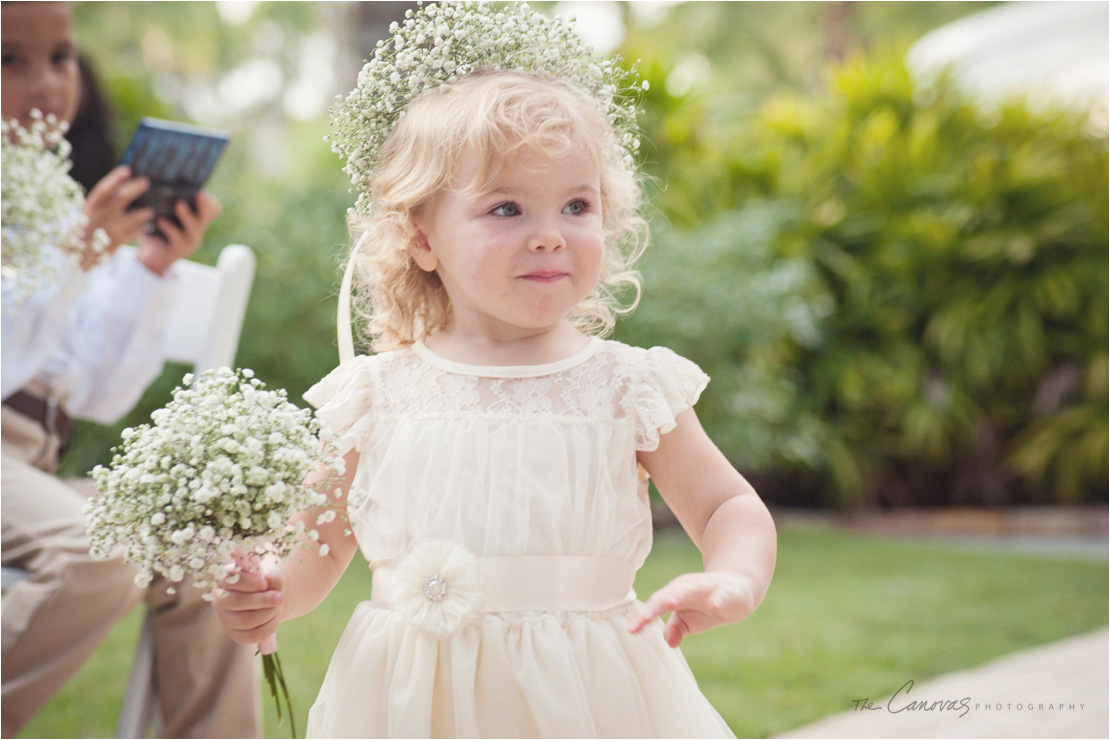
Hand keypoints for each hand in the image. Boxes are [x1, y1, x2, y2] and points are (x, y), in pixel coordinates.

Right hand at [82, 165, 154, 256]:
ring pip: (134, 217)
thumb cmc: (81, 233)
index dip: (115, 179)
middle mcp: (100, 217)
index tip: (127, 170)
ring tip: (150, 211)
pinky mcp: (118, 243)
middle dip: (135, 188)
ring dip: (144, 213)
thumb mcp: (85, 217)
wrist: (74, 259)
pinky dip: (141, 228)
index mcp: (90, 209)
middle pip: (121, 198)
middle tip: (146, 182)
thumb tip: (117, 189)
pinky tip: (144, 226)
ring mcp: (110, 230)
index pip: (103, 190)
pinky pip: (135, 233)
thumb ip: (99, 206)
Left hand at [137, 190, 221, 275]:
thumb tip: (152, 174)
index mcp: (195, 217)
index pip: (213, 208)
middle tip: (199, 193)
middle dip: (205, 203)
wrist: (149, 257)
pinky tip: (161, 221)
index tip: (200, 188)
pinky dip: (170, 228)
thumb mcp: (159, 212)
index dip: (210, 199)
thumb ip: (162, 198)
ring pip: (195, 226)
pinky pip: (178, 238)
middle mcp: (197, 228)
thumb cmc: (153, 229)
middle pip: (211, 214)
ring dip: (187, 215)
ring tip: (178, 205)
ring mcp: (191, 240)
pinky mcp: (180, 250)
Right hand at [211, 552, 284, 646]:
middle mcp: (220, 600)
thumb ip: (271, 576)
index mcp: (225, 580)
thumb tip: (268, 583)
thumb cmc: (268, 582)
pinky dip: (268, 627)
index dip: (249, 583)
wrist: (270, 598)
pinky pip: (251, 636)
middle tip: (279, 598)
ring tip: (277, 607)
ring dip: (267, 613)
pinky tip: (275, 618)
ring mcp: (225, 619)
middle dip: (262, 600)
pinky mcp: (235, 634)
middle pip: (237, 601)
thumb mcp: (271, 574)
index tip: (265, 584)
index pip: (230, 581)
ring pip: (245, 620)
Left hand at [629, 571, 756, 647]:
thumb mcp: (690, 620)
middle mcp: (687, 587)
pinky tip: (713, 605)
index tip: (632, 630)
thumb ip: (677, 628)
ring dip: (680, 595)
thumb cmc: (706, 604)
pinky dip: (716, 599)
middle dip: (656, 605)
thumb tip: (669, 642)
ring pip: (691, 589)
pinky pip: (720, 595)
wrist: (737, 588)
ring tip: (669, 603)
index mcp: (675, 593)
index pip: (656, 605)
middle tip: (644, 618)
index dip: (644, 617)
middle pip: (669, 595)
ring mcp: (707, 587)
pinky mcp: (726, 591)